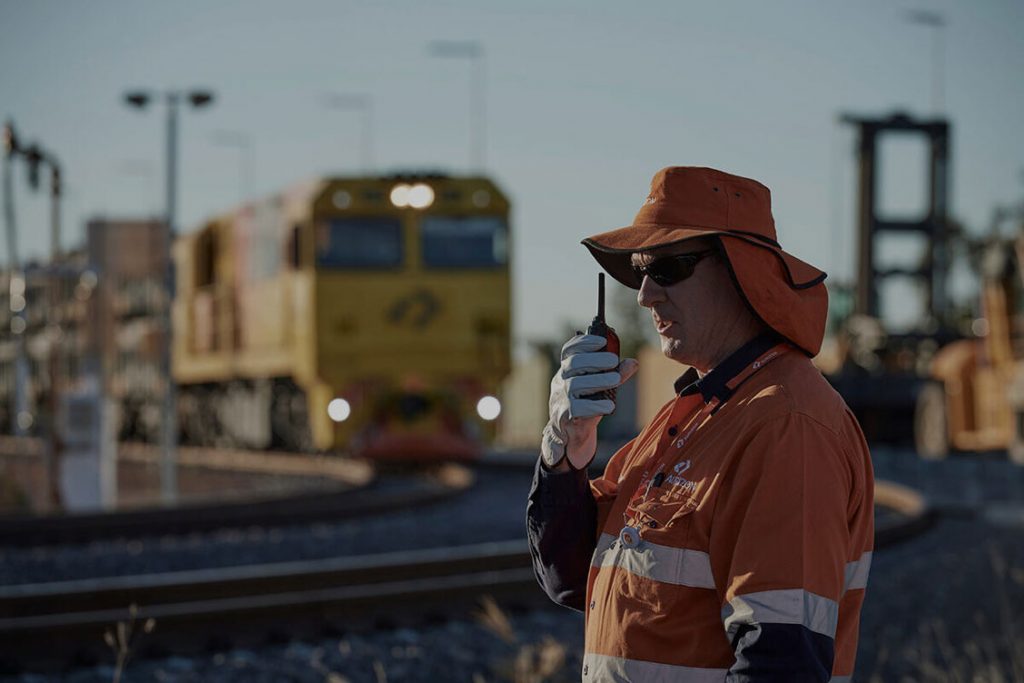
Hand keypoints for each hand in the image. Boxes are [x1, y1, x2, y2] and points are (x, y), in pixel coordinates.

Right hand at [541, 333, 638, 469]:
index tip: (601, 341)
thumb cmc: (586, 405)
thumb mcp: (600, 388)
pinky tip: (609, 405)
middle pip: (573, 364)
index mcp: (567, 370)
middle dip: (594, 360)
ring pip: (575, 384)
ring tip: (615, 380)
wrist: (571, 435)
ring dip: (597, 380)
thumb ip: (615, 374)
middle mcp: (561, 381)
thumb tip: (633, 363)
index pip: (569, 351)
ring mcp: (561, 398)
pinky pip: (578, 408)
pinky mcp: (565, 416)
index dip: (584, 343)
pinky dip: (595, 405)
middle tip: (613, 361)